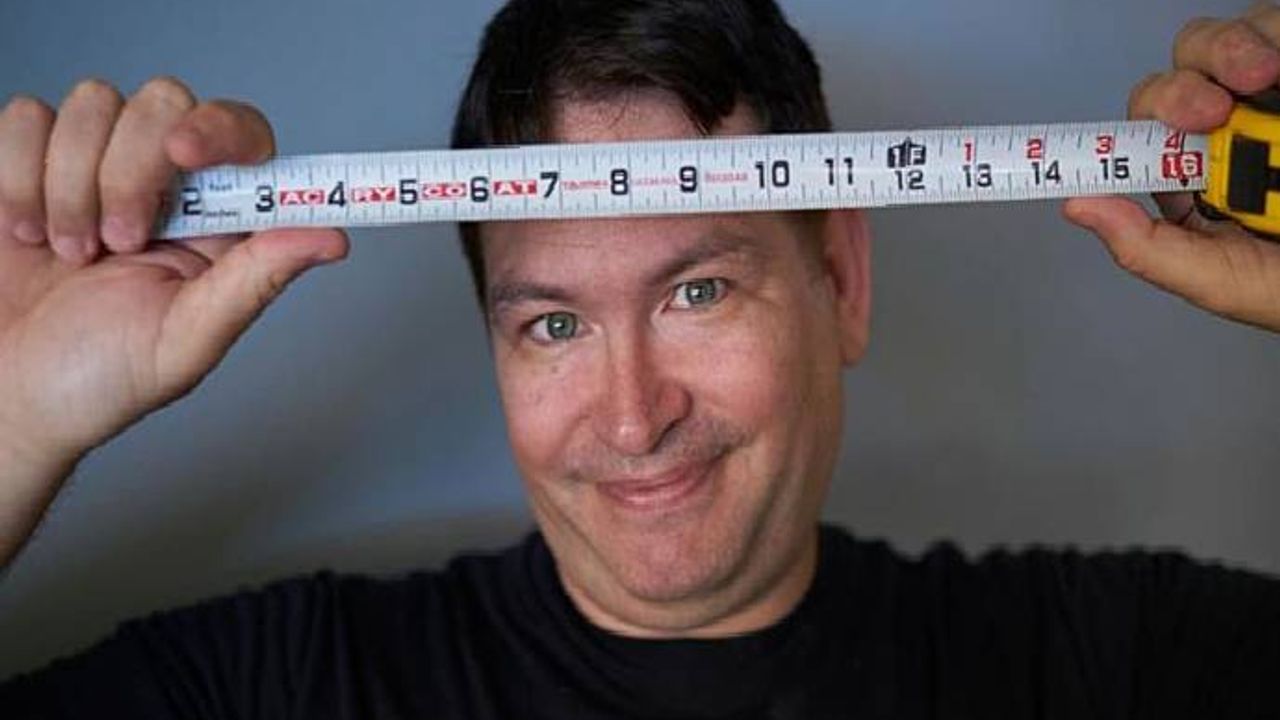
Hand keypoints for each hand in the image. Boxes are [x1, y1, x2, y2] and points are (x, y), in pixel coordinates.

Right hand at [0, 76, 348, 463]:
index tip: (182, 153)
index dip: (220, 129)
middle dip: (129, 173)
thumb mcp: (185, 341)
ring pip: (93, 103)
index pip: (243, 134)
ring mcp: (95, 163)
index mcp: (216, 221)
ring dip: (69, 187)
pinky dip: (18, 178)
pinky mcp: (30, 159)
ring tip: (69, 254)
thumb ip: (256, 281)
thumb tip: (331, 238)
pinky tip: (28, 232)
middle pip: (165, 101)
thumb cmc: (98, 381)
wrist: (3, 394)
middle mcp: (164, 182)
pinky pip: (28, 118)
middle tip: (115, 245)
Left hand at [1063, 5, 1279, 333]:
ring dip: (1230, 48)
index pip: (1142, 135)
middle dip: (1182, 88)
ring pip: (1220, 43)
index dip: (1145, 119)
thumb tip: (1077, 208)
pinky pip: (1277, 27)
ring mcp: (1264, 99)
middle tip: (1212, 109)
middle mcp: (1222, 133)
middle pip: (1173, 80)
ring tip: (1263, 73)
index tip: (1176, 121)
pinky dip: (1274, 36)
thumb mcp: (1224, 279)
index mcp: (1190, 182)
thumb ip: (1149, 248)